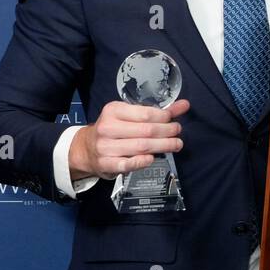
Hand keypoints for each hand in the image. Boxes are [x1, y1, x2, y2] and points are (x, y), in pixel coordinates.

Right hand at [70, 99, 190, 179]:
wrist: (86, 149)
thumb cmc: (113, 130)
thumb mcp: (129, 116)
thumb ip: (157, 111)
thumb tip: (184, 105)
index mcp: (113, 111)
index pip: (145, 114)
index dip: (164, 117)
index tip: (174, 120)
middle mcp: (108, 127)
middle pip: (146, 131)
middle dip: (167, 132)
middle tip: (177, 132)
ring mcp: (105, 147)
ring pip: (141, 147)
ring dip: (163, 146)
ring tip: (176, 144)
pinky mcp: (105, 163)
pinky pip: (127, 164)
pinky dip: (142, 162)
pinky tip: (152, 158)